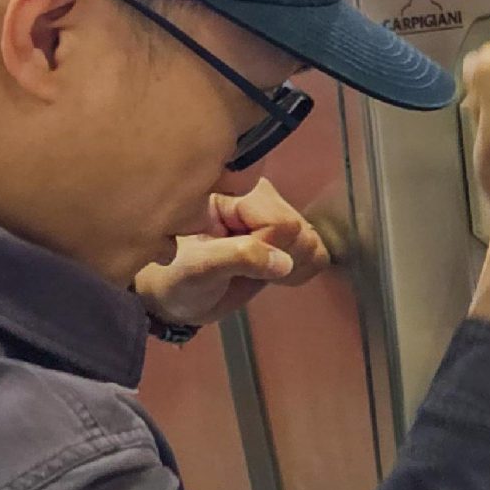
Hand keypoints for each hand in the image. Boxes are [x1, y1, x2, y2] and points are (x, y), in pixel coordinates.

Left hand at [135, 179, 332, 328]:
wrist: (173, 296)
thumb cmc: (173, 279)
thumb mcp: (196, 269)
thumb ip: (237, 257)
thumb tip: (283, 262)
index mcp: (234, 192)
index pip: (280, 222)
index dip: (264, 249)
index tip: (233, 264)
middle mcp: (259, 197)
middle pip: (300, 231)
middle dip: (277, 259)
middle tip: (243, 271)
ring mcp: (275, 216)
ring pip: (311, 242)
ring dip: (289, 268)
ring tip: (253, 273)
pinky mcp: (287, 236)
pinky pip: (317, 253)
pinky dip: (298, 271)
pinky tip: (268, 273)